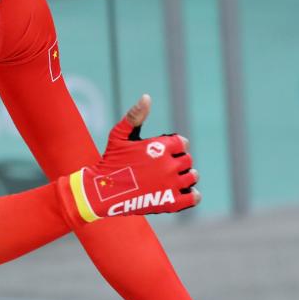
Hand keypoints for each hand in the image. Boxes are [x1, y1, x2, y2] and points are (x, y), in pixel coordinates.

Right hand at [65, 94, 199, 221]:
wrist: (104, 191)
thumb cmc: (111, 161)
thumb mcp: (119, 135)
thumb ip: (135, 115)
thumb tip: (146, 97)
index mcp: (160, 148)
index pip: (183, 143)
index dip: (176, 146)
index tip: (166, 151)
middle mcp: (169, 165)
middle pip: (187, 160)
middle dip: (178, 161)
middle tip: (165, 166)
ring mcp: (171, 184)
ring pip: (192, 177)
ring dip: (186, 176)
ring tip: (172, 178)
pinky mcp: (171, 202)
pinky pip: (193, 197)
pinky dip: (192, 195)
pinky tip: (183, 192)